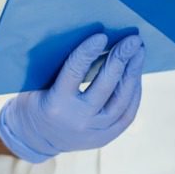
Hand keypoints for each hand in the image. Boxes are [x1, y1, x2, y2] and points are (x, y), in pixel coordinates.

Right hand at [0, 33, 144, 163]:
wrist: (36, 138)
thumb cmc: (37, 100)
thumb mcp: (40, 83)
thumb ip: (62, 67)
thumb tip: (93, 42)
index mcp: (55, 103)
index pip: (74, 72)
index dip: (88, 52)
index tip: (101, 35)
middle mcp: (77, 119)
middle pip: (105, 86)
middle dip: (120, 59)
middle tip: (132, 39)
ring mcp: (94, 132)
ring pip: (122, 101)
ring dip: (132, 73)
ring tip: (138, 53)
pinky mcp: (105, 138)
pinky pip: (127, 114)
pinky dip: (134, 93)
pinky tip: (135, 75)